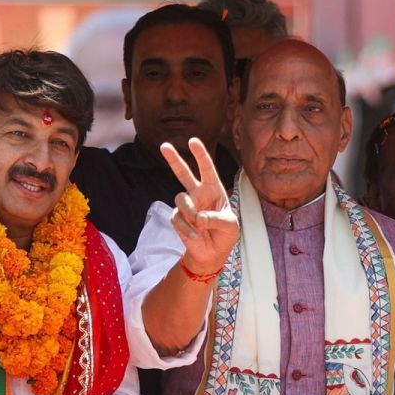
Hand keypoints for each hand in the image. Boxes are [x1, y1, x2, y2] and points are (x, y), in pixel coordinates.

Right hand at [161, 137, 239, 274]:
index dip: (201, 154)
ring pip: (181, 199)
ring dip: (191, 213)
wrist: (212, 253)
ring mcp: (186, 205)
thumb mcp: (230, 226)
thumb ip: (216, 219)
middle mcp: (198, 194)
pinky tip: (196, 235)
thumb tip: (198, 217)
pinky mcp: (177, 218)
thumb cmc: (225, 234)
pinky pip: (178, 219)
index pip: (207, 169)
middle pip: (183, 173)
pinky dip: (188, 229)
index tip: (193, 141)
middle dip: (174, 159)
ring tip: (200, 225)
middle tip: (164, 145)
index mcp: (214, 189)